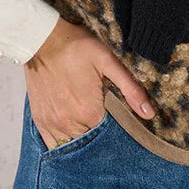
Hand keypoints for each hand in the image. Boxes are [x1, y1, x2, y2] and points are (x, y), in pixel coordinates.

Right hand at [24, 16, 154, 150]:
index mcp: (89, 113)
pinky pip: (52, 145)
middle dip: (101, 142)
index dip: (118, 135)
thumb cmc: (77, 47)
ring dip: (82, 144)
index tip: (122, 128)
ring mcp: (52, 124)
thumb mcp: (108, 61)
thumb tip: (149, 114)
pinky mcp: (40, 120)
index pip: (110, 138)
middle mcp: (69, 123)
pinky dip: (63, 145)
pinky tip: (71, 137)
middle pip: (91, 145)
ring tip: (90, 133)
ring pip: (71, 147)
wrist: (42, 40)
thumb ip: (130, 88)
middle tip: (107, 132)